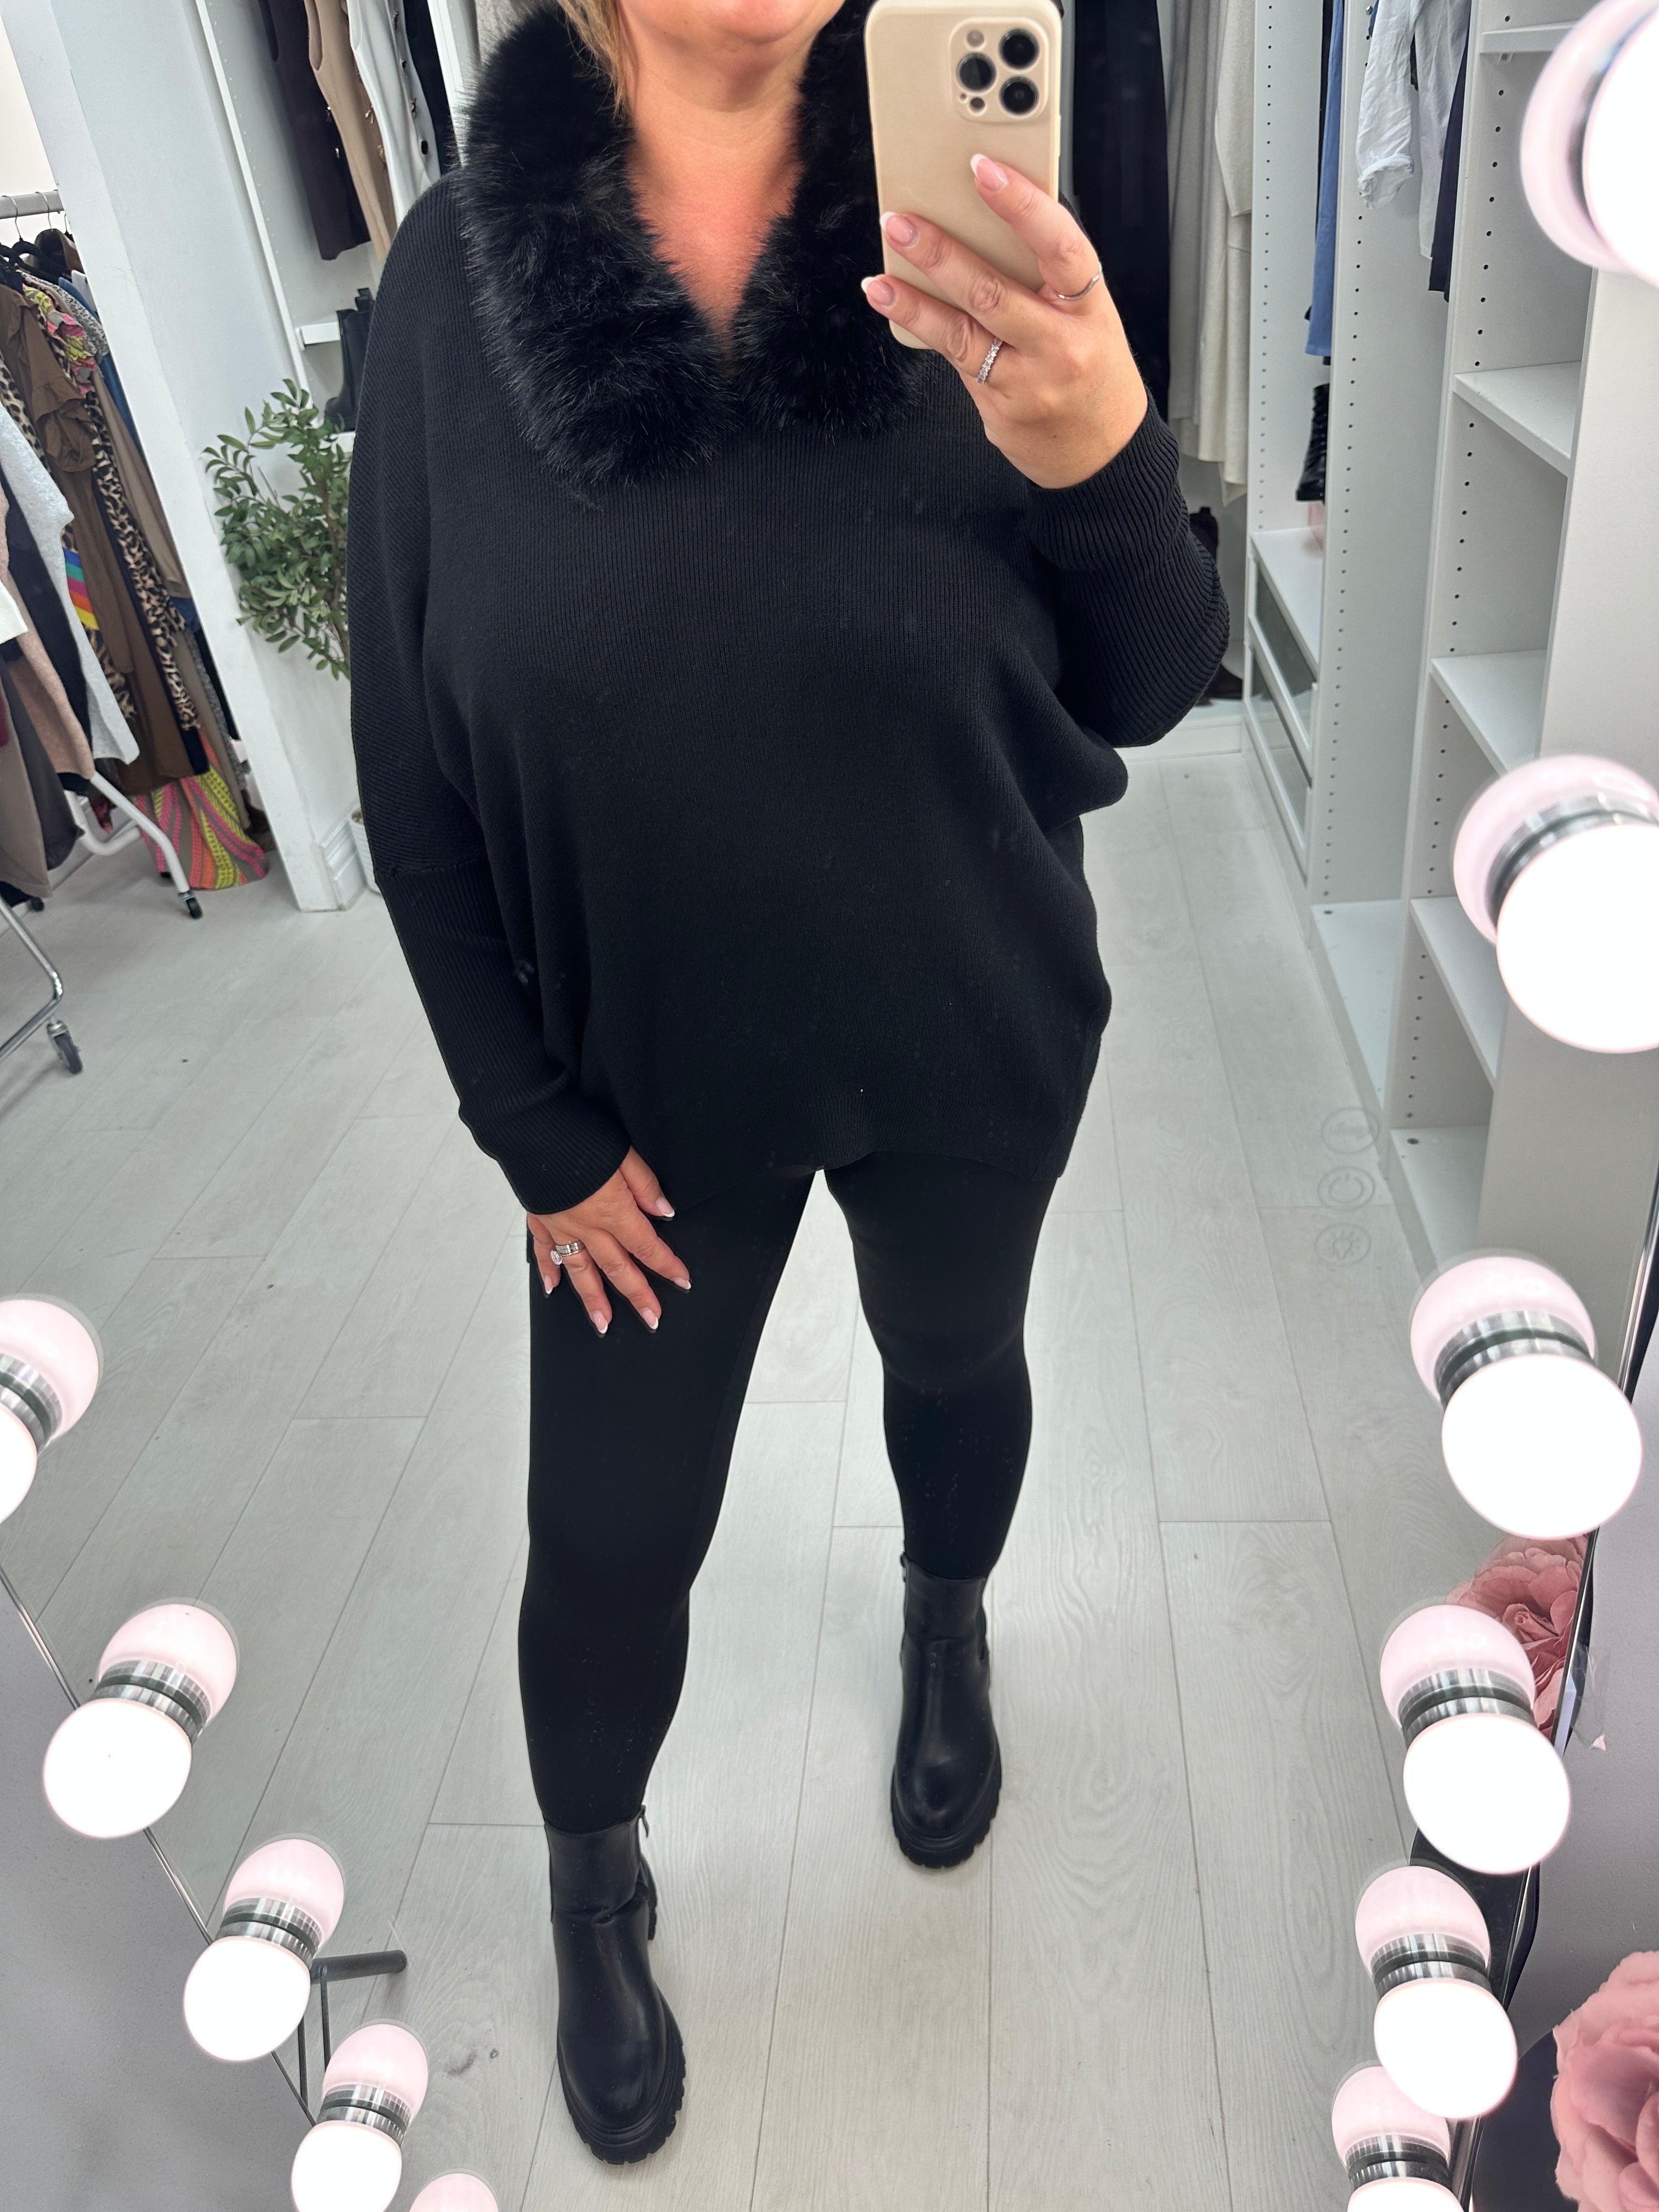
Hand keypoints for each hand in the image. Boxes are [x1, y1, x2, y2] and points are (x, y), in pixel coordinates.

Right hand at [528, 1147, 689, 1336]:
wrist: (528, 1126)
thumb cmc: (577, 1134)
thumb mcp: (623, 1153)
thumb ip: (644, 1184)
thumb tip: (663, 1210)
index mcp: (613, 1210)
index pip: (646, 1246)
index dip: (666, 1265)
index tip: (682, 1281)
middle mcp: (586, 1225)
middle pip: (617, 1267)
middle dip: (637, 1295)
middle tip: (651, 1318)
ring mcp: (560, 1225)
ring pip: (580, 1270)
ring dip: (594, 1299)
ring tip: (603, 1322)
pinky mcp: (539, 1217)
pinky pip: (543, 1251)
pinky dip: (548, 1270)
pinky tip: (553, 1287)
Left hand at [861, 156, 1147, 489]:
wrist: (1102, 452)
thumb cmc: (1094, 371)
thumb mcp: (1089, 315)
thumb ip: (1046, 277)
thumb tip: (986, 223)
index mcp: (1089, 307)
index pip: (1061, 246)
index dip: (1022, 205)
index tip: (984, 171)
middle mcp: (1061, 344)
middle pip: (994, 292)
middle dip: (942, 254)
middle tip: (903, 223)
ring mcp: (1028, 382)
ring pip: (964, 333)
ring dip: (915, 300)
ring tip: (881, 277)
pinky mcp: (1000, 408)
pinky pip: (956, 362)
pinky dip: (922, 330)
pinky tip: (895, 306)